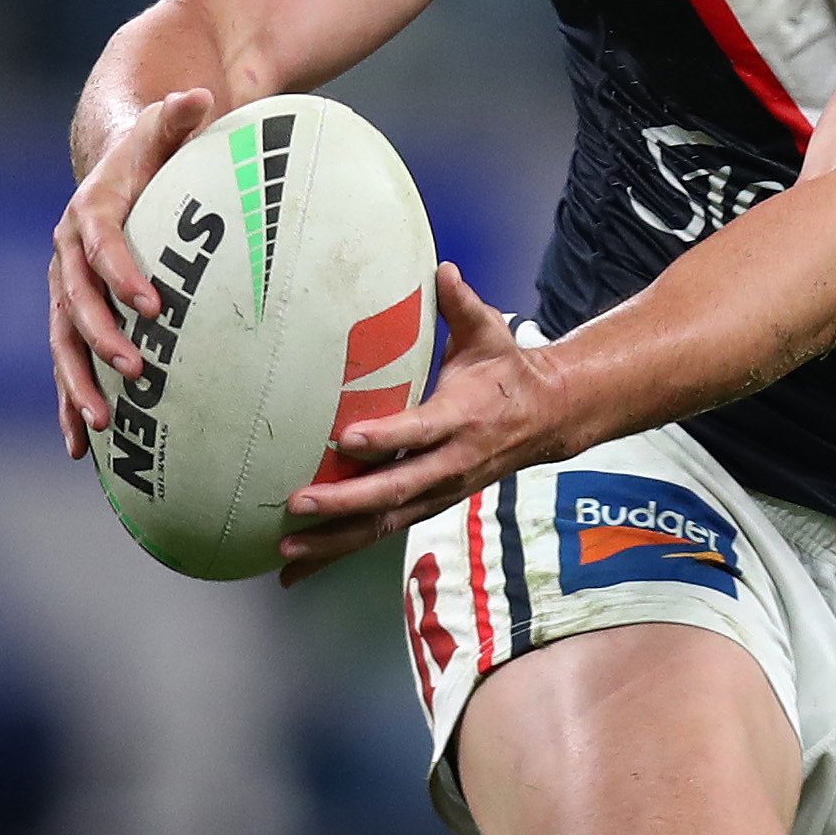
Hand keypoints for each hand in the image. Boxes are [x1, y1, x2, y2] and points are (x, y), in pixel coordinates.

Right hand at [47, 86, 216, 457]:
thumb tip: (200, 95)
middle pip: (75, 302)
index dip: (121, 273)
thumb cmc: (151, 152)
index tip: (152, 305)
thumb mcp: (164, 128)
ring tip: (103, 427)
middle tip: (133, 370)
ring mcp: (66, 289)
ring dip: (79, 386)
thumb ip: (179, 116)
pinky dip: (72, 405)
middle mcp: (68, 253)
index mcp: (91, 212)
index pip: (102, 244)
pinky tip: (83, 450)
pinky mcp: (73, 317)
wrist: (111, 164)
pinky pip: (68, 365)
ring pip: (64, 344)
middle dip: (101, 339)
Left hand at [275, 264, 564, 578]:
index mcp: (462, 418)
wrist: (548, 419)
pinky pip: (381, 533)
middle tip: (298, 503)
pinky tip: (301, 564)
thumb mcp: (491, 333)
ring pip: (385, 523)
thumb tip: (441, 269)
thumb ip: (463, 304)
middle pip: (395, 491)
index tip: (346, 437)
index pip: (420, 431)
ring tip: (287, 549)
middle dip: (345, 502)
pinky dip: (339, 551)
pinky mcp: (427, 505)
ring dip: (335, 540)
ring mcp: (439, 491)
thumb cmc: (506, 371)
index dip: (386, 437)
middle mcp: (450, 464)